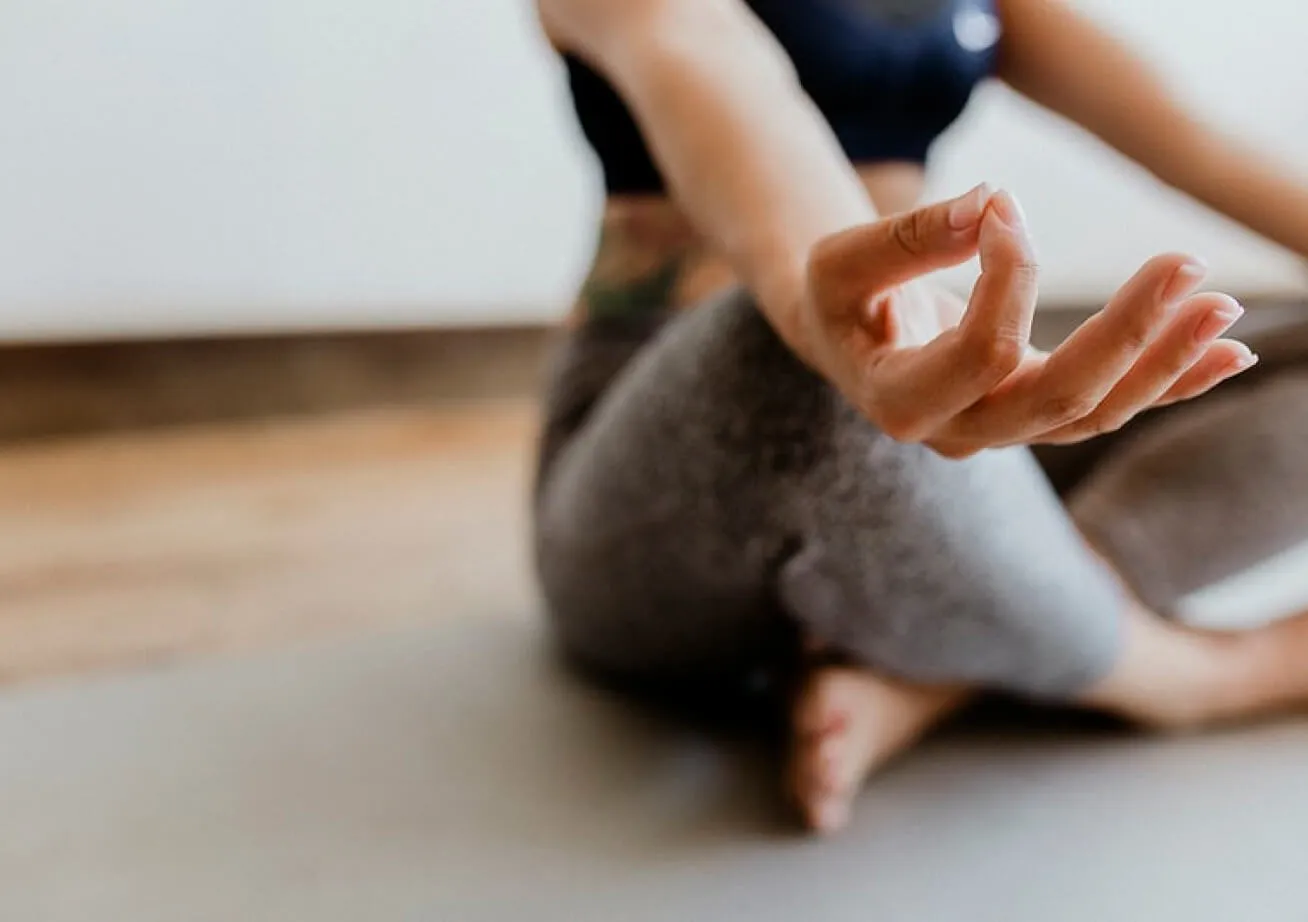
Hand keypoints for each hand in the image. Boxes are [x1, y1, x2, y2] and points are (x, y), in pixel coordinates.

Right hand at [798, 185, 1257, 457]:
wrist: (848, 339)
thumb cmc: (841, 298)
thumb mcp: (842, 261)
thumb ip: (908, 237)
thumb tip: (994, 203)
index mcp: (900, 402)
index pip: (982, 354)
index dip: (1010, 278)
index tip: (1005, 206)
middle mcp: (957, 434)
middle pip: (1057, 400)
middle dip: (1127, 335)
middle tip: (1186, 264)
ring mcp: (1002, 431)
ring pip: (1096, 414)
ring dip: (1165, 362)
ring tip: (1224, 306)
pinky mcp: (1036, 416)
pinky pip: (1110, 409)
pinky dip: (1169, 383)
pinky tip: (1227, 354)